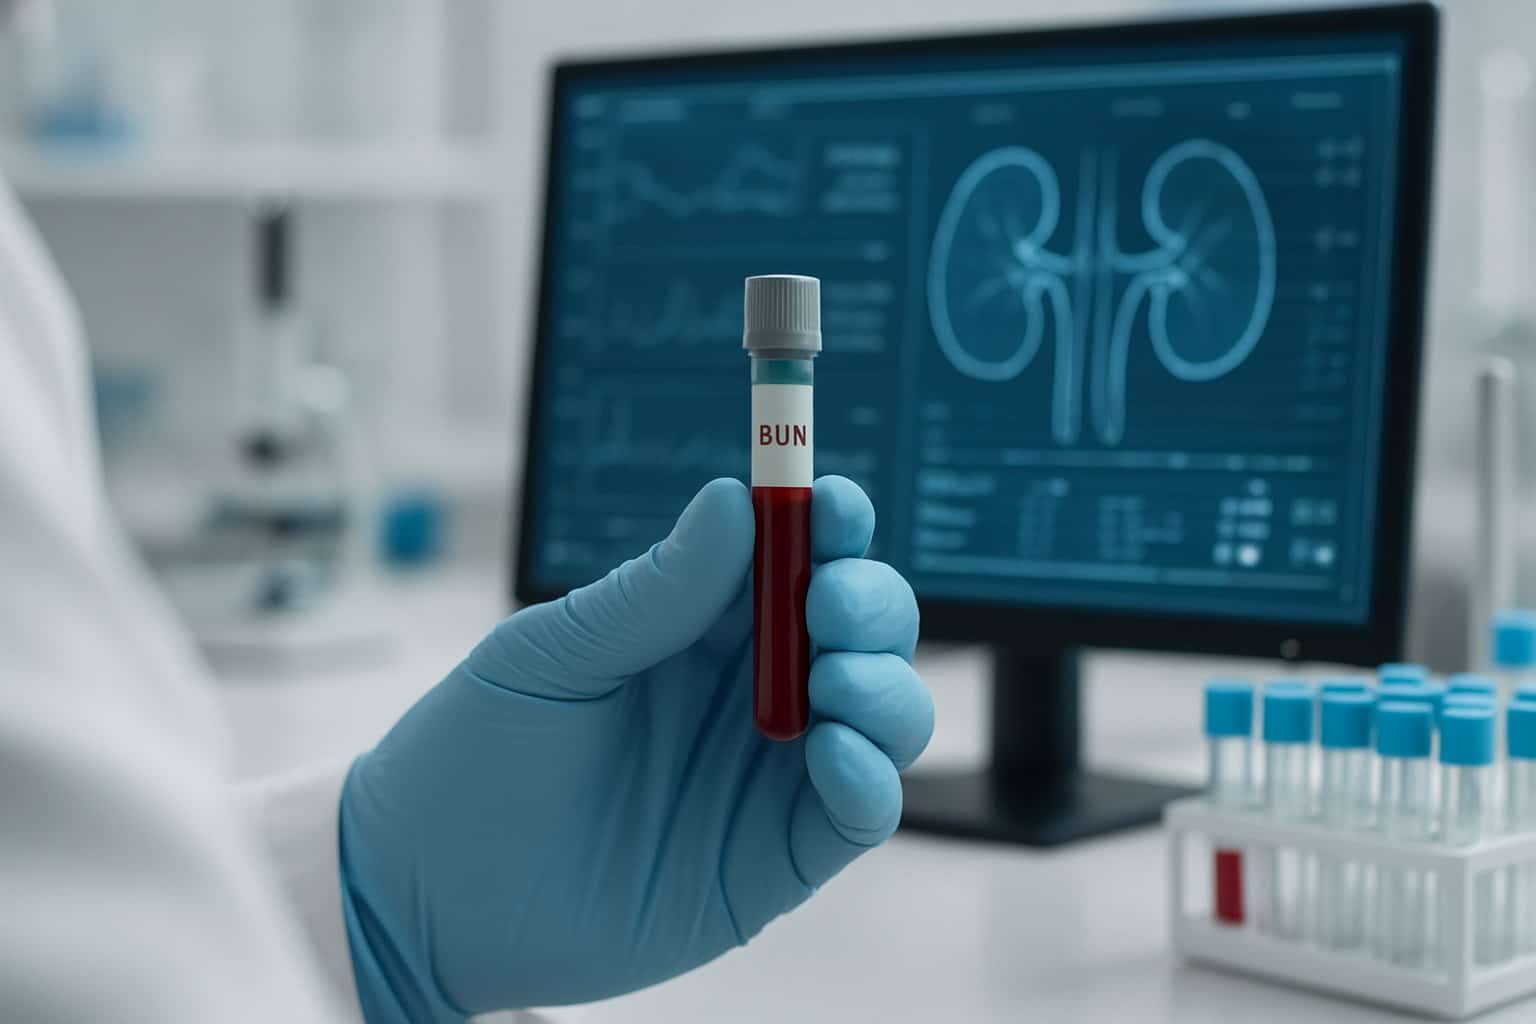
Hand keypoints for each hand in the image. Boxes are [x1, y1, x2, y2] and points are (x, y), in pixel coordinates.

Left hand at [339, 476, 931, 1020]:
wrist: (427, 892)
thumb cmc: (476, 753)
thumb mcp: (554, 653)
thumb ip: (653, 590)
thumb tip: (735, 499)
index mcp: (699, 626)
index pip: (793, 560)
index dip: (829, 524)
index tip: (835, 501)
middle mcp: (750, 691)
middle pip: (858, 627)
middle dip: (868, 599)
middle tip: (828, 600)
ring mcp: (769, 775)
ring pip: (884, 712)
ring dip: (887, 683)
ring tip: (836, 678)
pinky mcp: (775, 859)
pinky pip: (859, 812)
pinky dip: (872, 776)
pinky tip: (833, 753)